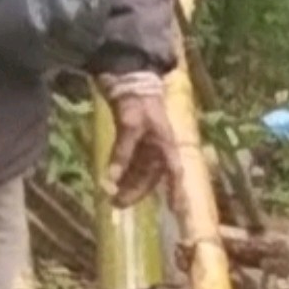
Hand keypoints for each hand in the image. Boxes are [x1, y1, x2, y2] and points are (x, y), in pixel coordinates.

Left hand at [102, 76, 175, 207]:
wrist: (128, 76)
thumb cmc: (137, 100)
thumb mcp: (130, 125)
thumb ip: (122, 152)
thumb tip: (111, 179)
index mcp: (166, 145)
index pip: (174, 173)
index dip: (177, 192)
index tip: (176, 212)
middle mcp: (159, 147)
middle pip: (151, 176)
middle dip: (136, 192)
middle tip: (117, 204)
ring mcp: (146, 143)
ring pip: (139, 171)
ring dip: (127, 184)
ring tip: (112, 197)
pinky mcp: (133, 138)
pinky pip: (130, 161)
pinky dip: (122, 171)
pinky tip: (111, 179)